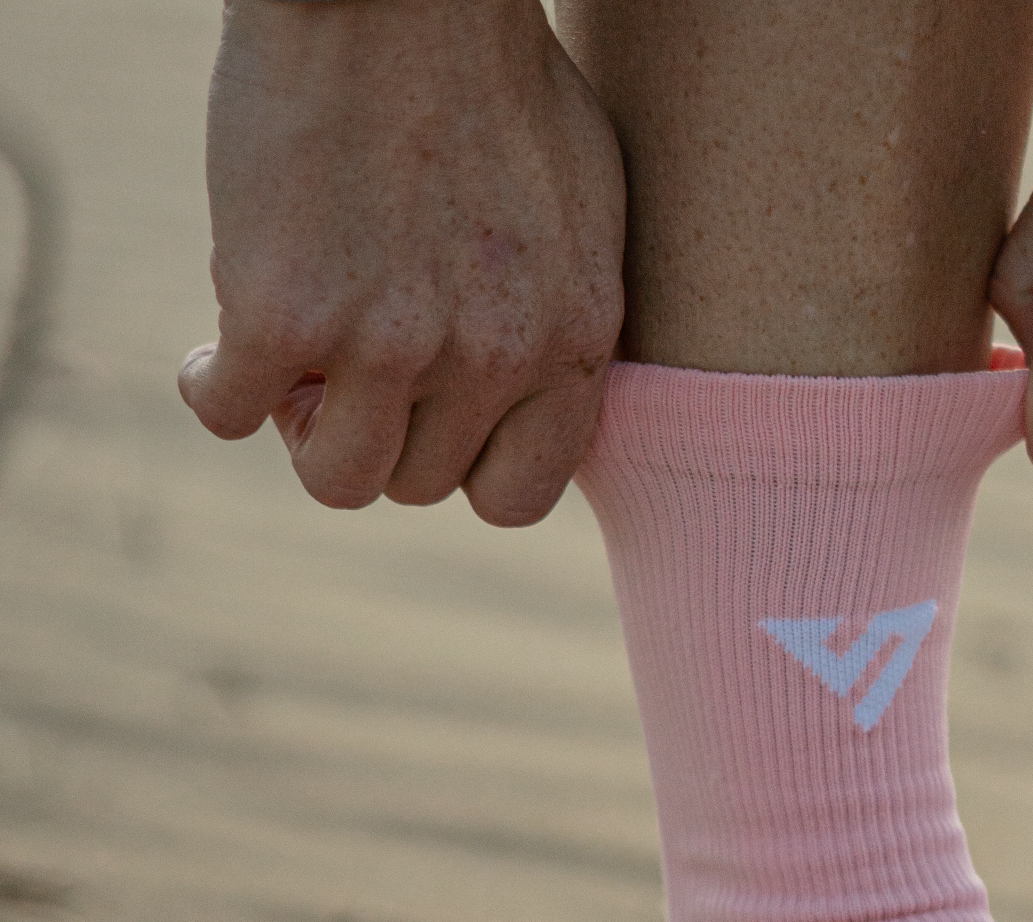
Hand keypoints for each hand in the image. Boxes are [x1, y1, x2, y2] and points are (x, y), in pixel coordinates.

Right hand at [180, 0, 624, 526]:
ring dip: (301, 434)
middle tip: (343, 373)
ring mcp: (390, 344)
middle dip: (379, 437)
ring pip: (337, 477)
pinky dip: (214, 391)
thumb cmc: (495, 76)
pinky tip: (214, 356)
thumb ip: (563, 313)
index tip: (428, 421)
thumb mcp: (581, 212)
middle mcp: (493, 358)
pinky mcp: (286, 313)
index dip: (462, 470)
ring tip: (288, 372)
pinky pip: (232, 413)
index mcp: (573, 343)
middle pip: (418, 484)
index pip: (517, 496)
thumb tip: (538, 378)